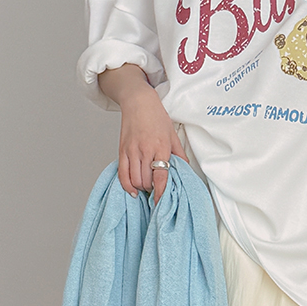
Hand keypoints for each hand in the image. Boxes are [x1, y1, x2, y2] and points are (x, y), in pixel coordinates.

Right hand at [97, 65, 187, 200]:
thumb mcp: (172, 134)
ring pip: (135, 180)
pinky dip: (127, 185)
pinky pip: (122, 174)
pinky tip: (133, 190)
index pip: (160, 176)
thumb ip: (179, 154)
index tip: (161, 203)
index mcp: (160, 147)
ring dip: (142, 188)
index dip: (160, 192)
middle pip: (147, 181)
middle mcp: (145, 150)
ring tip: (148, 187)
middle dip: (152, 190)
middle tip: (157, 190)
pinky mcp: (122, 151)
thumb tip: (185, 169)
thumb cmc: (156, 116)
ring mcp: (132, 151)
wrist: (138, 102)